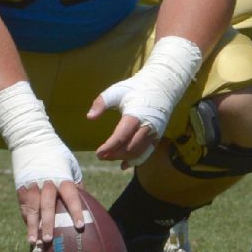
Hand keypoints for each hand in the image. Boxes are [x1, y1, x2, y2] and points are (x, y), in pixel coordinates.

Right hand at [7, 134, 84, 244]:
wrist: (32, 140)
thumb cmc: (57, 155)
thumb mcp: (71, 165)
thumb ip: (76, 183)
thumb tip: (86, 202)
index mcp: (62, 176)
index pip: (71, 195)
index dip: (76, 211)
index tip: (80, 225)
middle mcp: (47, 182)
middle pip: (48, 205)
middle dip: (49, 222)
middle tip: (50, 238)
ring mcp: (32, 185)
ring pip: (32, 208)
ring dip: (33, 226)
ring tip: (34, 241)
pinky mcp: (21, 187)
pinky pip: (24, 206)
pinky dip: (27, 219)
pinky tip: (30, 232)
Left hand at [88, 36, 201, 167]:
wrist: (162, 87)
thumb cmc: (136, 88)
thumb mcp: (117, 91)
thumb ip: (102, 103)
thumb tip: (89, 117)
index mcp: (136, 115)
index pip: (121, 136)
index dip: (109, 147)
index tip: (98, 153)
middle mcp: (147, 126)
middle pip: (130, 148)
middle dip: (114, 154)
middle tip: (101, 155)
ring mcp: (154, 133)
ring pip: (138, 152)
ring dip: (123, 158)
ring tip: (109, 157)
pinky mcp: (157, 136)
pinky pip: (146, 153)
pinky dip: (135, 160)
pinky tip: (124, 165)